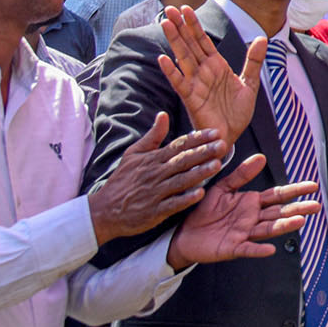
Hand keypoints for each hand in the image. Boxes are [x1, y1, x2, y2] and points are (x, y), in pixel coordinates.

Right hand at [87, 113, 230, 241]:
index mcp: (152, 159)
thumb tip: (163, 114)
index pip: (178, 145)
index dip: (198, 138)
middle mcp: (155, 174)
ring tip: (217, 165)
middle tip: (223, 145)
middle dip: (204, 152)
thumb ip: (152, 136)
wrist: (104, 211)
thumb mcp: (133, 154)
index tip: (216, 132)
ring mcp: (155, 193)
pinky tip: (200, 194)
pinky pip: (172, 204)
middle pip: (183, 160)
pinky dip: (185, 199)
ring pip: (180, 180)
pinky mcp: (154, 211)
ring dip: (199, 173)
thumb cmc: (122, 180)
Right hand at [156, 6, 264, 146]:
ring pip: (183, 58)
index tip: (186, 8)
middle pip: (189, 44)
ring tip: (166, 24)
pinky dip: (171, 72)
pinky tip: (163, 59)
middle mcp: (203, 72)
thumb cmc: (236, 112)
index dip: (194, 25)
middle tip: (168, 8)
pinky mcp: (192, 99)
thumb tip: (262, 37)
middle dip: (180, 26)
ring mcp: (196, 84)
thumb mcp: (250, 83)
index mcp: (216, 66)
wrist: (231, 136)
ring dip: (174, 41)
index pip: (202, 41)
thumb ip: (254, 61)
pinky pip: (180, 83)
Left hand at [165, 152, 319, 268]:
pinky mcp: (233, 248)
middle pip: (279, 213)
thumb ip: (241, 174)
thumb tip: (262, 157)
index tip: (312, 186)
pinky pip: (247, 248)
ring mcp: (245, 234)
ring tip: (300, 221)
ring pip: (268, 229)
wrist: (184, 233)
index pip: (278, 195)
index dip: (295, 191)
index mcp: (251, 203)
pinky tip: (270, 249)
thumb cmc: (204, 210)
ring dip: (284, 226)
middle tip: (315, 206)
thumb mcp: (223, 187)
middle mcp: (252, 219)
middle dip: (297, 209)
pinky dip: (258, 249)